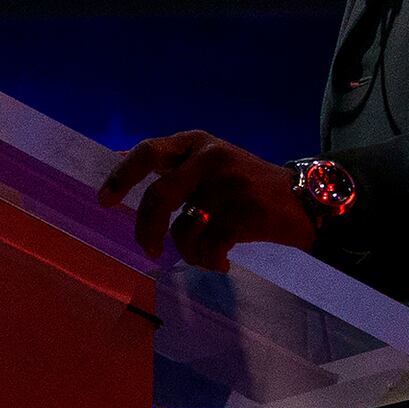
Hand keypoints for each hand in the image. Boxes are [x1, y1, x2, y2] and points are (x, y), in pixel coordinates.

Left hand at [96, 131, 316, 271]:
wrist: (305, 201)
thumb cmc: (247, 189)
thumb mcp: (211, 166)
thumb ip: (175, 170)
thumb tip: (121, 172)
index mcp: (197, 143)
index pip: (148, 153)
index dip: (121, 178)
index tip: (103, 201)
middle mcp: (210, 157)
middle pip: (157, 198)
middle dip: (147, 230)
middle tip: (149, 250)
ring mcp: (228, 184)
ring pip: (183, 230)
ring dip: (190, 253)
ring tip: (205, 256)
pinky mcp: (244, 212)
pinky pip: (208, 248)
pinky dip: (210, 262)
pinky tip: (222, 264)